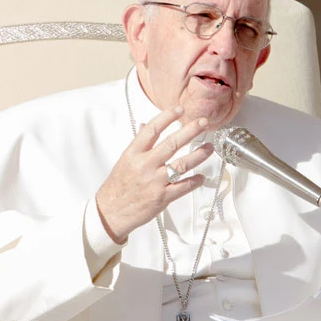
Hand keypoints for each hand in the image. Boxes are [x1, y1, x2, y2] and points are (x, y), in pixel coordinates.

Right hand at [95, 106, 212, 242]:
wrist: (111, 212)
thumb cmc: (118, 186)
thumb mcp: (125, 160)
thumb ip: (138, 143)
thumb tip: (145, 126)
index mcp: (134, 154)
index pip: (153, 129)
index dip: (168, 117)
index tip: (180, 109)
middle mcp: (145, 165)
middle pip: (172, 143)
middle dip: (191, 131)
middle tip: (203, 123)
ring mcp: (155, 182)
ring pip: (182, 164)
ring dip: (199, 155)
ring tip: (209, 148)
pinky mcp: (162, 197)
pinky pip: (184, 187)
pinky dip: (195, 181)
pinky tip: (202, 177)